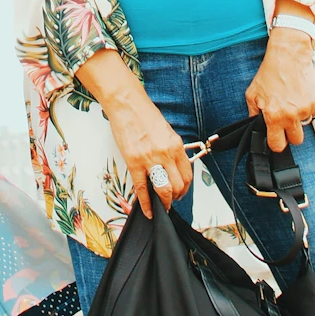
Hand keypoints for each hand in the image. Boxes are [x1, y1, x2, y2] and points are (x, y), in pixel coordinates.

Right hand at [102, 83, 193, 213]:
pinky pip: (142, 189)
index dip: (186, 188)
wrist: (127, 104)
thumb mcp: (166, 131)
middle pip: (178, 185)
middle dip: (176, 197)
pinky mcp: (134, 163)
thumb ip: (171, 150)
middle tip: (172, 201)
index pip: (187, 174)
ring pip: (164, 190)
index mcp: (176, 145)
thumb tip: (172, 167)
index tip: (181, 192)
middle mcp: (166, 154)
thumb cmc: (144, 115)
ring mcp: (150, 159)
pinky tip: (147, 210)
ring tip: (162, 206)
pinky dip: (146, 203)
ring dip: (165, 202)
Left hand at [245, 23, 314, 150]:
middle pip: (296, 140)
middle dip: (290, 133)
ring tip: (292, 101)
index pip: (277, 145)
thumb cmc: (270, 72)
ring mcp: (306, 109)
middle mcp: (292, 115)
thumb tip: (255, 127)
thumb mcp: (252, 94)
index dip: (276, 142)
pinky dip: (308, 108)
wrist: (288, 55)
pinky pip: (314, 113)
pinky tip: (300, 95)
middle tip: (286, 119)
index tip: (276, 137)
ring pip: (305, 125)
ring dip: (299, 118)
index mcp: (274, 116)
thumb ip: (253, 114)